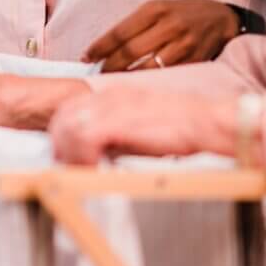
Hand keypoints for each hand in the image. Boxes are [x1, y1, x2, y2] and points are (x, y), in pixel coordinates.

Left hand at [49, 87, 237, 164]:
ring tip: (81, 171)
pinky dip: (82, 158)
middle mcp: (110, 96)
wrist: (205, 121)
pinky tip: (92, 170)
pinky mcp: (119, 120)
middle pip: (64, 116)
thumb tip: (100, 152)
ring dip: (69, 154)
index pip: (72, 108)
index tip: (67, 154)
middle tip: (68, 166)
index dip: (63, 133)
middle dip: (60, 144)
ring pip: (68, 126)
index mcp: (116, 94)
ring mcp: (113, 106)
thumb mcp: (143, 123)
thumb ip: (119, 131)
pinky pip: (83, 138)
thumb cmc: (181, 127)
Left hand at [82, 0, 239, 72]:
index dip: (99, 47)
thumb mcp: (159, 8)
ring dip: (127, 77)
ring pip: (147, 67)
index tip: (86, 57)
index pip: (120, 31)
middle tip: (98, 74)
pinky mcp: (194, 60)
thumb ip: (135, 25)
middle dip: (109, 66)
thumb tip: (105, 48)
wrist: (221, 19)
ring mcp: (184, 44)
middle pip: (131, 51)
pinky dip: (148, 82)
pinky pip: (166, 75)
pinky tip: (137, 85)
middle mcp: (170, 25)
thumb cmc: (183, 13)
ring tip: (113, 82)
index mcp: (156, 9)